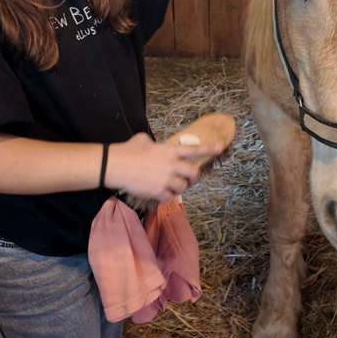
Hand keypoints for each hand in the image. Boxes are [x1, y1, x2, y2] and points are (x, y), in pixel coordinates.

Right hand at [105, 133, 221, 201]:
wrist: (116, 165)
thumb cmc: (127, 150)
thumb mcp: (143, 139)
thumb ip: (154, 143)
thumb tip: (153, 145)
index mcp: (170, 151)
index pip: (194, 149)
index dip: (209, 149)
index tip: (220, 148)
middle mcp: (172, 165)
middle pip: (194, 173)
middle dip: (195, 178)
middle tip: (191, 180)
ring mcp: (166, 179)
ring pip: (183, 188)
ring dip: (178, 188)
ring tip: (169, 186)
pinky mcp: (158, 191)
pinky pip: (169, 198)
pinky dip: (166, 197)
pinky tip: (158, 193)